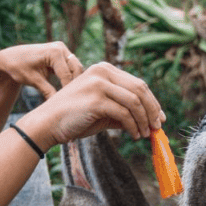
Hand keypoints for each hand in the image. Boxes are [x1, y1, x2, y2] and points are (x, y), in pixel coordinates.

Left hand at [0, 42, 83, 98]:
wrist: (10, 58)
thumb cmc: (19, 67)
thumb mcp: (33, 80)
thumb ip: (47, 91)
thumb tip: (58, 104)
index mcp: (55, 52)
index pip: (67, 75)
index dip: (68, 90)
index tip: (67, 103)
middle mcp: (60, 48)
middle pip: (76, 69)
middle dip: (76, 84)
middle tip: (72, 100)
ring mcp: (62, 49)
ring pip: (75, 67)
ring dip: (74, 80)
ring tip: (70, 96)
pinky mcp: (61, 53)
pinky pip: (70, 66)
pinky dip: (70, 76)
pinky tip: (67, 89)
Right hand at [18, 62, 164, 147]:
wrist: (47, 124)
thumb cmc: (73, 118)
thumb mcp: (102, 111)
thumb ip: (122, 110)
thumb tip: (148, 120)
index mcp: (103, 69)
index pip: (137, 83)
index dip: (152, 101)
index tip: (159, 117)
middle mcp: (102, 72)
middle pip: (139, 89)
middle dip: (152, 110)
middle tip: (157, 127)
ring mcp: (98, 84)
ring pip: (134, 101)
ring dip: (143, 121)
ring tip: (145, 134)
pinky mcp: (96, 100)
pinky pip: (124, 113)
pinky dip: (133, 126)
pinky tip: (134, 135)